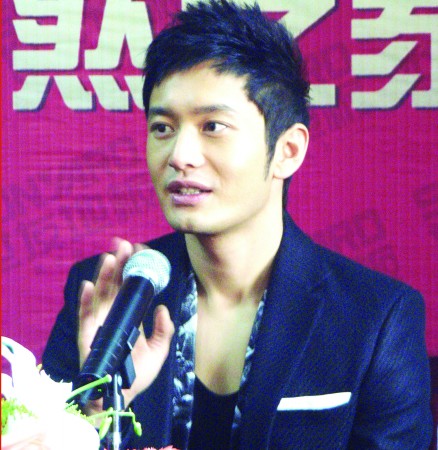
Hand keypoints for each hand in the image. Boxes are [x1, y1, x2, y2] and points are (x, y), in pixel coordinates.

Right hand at [78, 238, 174, 413]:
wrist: (119, 396)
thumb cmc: (137, 374)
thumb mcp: (158, 351)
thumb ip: (163, 330)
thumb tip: (162, 308)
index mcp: (130, 315)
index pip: (131, 287)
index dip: (134, 269)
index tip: (140, 251)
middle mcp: (114, 314)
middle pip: (115, 284)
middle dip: (119, 264)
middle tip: (124, 244)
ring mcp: (100, 323)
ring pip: (101, 294)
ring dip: (105, 275)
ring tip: (111, 257)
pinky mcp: (88, 335)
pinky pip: (85, 315)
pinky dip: (85, 300)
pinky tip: (89, 285)